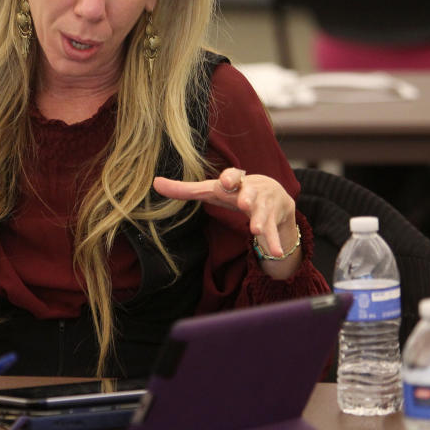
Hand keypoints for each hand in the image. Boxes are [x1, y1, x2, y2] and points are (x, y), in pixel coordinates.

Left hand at [152, 167, 296, 258]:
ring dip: (259, 221)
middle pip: (250, 193)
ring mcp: (264, 206)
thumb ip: (185, 189)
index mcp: (235, 181)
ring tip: (255, 230)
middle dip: (247, 197)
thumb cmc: (235, 191)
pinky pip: (273, 233)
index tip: (226, 182)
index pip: (232, 175)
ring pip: (262, 214)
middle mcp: (252, 191)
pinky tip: (275, 253)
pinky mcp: (273, 221)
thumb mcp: (212, 190)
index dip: (229, 177)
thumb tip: (154, 182)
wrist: (274, 196)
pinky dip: (275, 243)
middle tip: (243, 203)